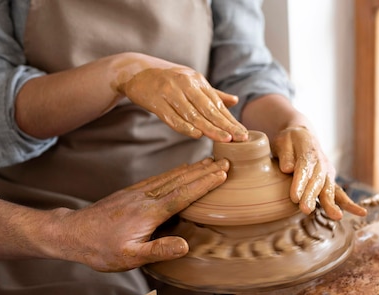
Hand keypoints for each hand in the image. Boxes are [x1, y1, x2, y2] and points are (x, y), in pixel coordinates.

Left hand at [57, 158, 229, 271]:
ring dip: (193, 169)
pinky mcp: (132, 192)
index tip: (223, 173)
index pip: (183, 194)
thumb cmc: (100, 249)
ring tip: (210, 162)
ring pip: (171, 176)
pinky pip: (160, 178)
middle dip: (205, 171)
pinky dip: (176, 172)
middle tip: (226, 161)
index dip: (205, 183)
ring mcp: (138, 193)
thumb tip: (185, 245)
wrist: (72, 233)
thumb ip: (158, 250)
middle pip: (181, 180)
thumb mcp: (129, 258)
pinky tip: (182, 171)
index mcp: (149, 212)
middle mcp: (146, 197)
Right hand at [117, 65, 247, 141]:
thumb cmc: (168, 80)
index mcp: (196, 80)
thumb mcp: (191, 81)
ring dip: (209, 128)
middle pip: (208, 109)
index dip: (230, 120)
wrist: (135, 72)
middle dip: (225, 125)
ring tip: (224, 139)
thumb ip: (212, 93)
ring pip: (192, 114)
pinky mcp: (156, 102)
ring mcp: (170, 93)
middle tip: (239, 138)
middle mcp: (185, 84)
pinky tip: (197, 135)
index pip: (217, 104)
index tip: (243, 133)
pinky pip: (172, 117)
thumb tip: (235, 101)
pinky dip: (184, 127)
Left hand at [271, 127, 366, 219]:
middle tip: (306, 209)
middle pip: (316, 181)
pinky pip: (340, 194)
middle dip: (312, 196)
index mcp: (308, 151)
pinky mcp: (330, 181)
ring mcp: (328, 172)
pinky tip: (361, 213)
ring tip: (336, 216)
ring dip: (331, 203)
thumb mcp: (283, 141)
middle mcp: (321, 163)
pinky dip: (349, 204)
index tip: (294, 197)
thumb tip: (287, 168)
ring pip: (329, 189)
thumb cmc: (289, 141)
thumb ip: (285, 155)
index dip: (300, 183)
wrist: (302, 136)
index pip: (304, 168)